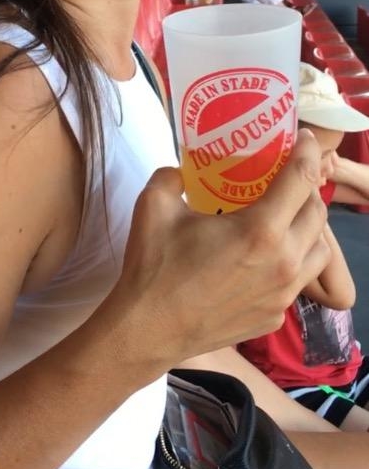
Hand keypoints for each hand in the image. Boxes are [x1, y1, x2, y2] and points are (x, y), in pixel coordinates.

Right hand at [106, 129, 328, 372]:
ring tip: (282, 220)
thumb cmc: (154, 267)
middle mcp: (283, 262)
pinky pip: (296, 283)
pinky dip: (288, 264)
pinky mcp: (274, 317)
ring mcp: (282, 294)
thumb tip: (179, 170)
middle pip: (317, 214)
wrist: (148, 329)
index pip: (301, 179)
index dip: (309, 152)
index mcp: (260, 230)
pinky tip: (260, 261)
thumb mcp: (153, 205)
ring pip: (319, 252)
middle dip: (307, 190)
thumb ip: (171, 176)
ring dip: (307, 229)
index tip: (307, 139)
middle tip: (286, 180)